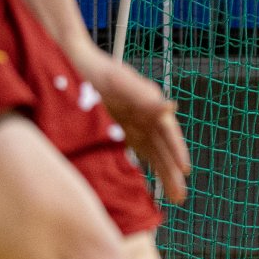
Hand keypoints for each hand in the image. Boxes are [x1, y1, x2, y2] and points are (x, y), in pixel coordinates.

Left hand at [76, 49, 190, 203]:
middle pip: (164, 147)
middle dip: (173, 172)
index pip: (168, 132)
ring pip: (153, 152)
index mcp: (150, 102)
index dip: (177, 151)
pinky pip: (138, 151)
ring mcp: (134, 122)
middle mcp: (146, 114)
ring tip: (174, 197)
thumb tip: (171, 108)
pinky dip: (146, 167)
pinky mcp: (121, 129)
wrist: (72, 62)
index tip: (185, 171)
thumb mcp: (118, 81)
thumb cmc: (95, 69)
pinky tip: (149, 183)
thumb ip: (144, 96)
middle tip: (181, 196)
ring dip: (163, 173)